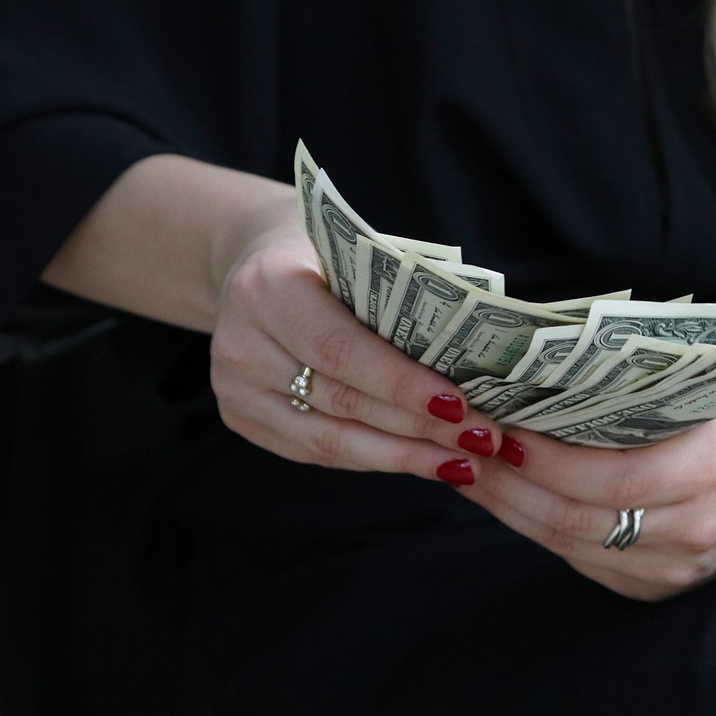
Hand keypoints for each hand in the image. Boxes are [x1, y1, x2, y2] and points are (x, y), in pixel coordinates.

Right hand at [209, 219, 504, 483]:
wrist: (250, 260)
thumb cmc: (323, 253)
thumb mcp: (355, 252)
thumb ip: (398, 296)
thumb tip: (476, 353)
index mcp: (269, 287)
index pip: (342, 349)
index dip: (401, 384)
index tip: (459, 406)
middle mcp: (242, 343)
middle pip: (343, 401)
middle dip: (419, 427)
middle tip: (481, 440)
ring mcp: (234, 388)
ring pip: (330, 440)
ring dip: (404, 456)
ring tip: (462, 463)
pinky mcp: (240, 418)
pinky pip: (317, 451)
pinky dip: (375, 457)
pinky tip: (422, 461)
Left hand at [459, 405, 715, 600]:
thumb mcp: (708, 398)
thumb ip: (643, 390)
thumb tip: (549, 364)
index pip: (616, 474)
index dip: (549, 459)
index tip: (499, 429)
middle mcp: (699, 528)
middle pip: (579, 515)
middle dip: (510, 482)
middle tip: (464, 446)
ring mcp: (676, 570)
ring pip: (570, 543)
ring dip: (509, 507)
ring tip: (469, 469)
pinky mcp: (655, 591)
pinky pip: (579, 560)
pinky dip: (534, 528)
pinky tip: (504, 498)